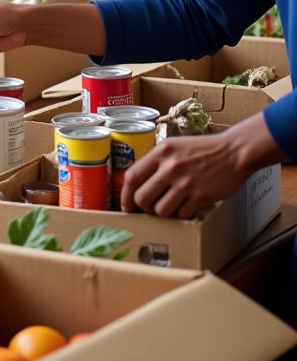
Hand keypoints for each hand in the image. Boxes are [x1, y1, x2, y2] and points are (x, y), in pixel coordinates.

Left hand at [121, 119, 272, 217]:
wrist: (234, 151)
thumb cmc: (202, 149)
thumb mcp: (173, 146)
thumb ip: (156, 161)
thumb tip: (137, 183)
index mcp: (160, 152)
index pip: (131, 177)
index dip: (125, 195)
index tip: (126, 206)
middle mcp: (170, 167)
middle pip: (142, 198)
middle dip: (143, 208)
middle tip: (149, 209)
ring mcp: (186, 182)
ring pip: (160, 210)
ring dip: (163, 213)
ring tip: (170, 206)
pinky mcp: (201, 196)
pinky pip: (182, 214)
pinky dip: (182, 214)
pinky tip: (186, 206)